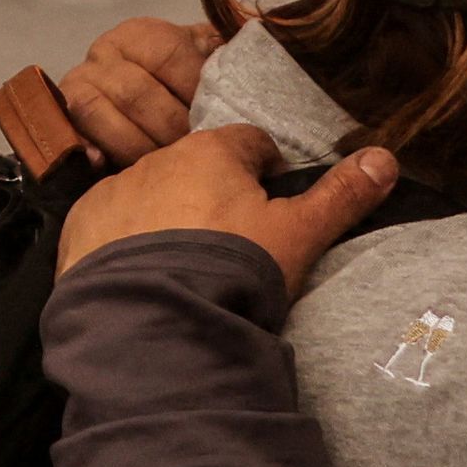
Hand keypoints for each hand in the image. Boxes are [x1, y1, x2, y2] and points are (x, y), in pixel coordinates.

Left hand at [57, 126, 398, 291]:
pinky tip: (143, 281)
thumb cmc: (233, 270)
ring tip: (184, 271)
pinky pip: (108, 229)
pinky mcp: (80, 230)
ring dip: (165, 221)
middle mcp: (157, 160)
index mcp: (212, 152)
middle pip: (195, 169)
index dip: (265, 171)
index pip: (248, 144)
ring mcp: (113, 194)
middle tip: (229, 248)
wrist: (154, 322)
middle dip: (211, 197)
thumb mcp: (300, 235)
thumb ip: (341, 196)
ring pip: (150, 197)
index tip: (271, 204)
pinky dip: (123, 246)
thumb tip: (386, 157)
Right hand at [59, 16, 216, 163]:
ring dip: (137, 146)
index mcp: (141, 34)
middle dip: (171, 129)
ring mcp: (78, 83)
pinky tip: (105, 164)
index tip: (218, 118)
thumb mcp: (204, 62)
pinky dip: (88, 151)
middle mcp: (103, 52)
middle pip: (136, 92)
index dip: (194, 89)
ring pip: (100, 114)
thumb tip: (250, 60)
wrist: (144, 103)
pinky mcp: (61, 117)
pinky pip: (69, 134)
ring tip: (164, 164)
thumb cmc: (181, 86)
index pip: (168, 55)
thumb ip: (225, 59)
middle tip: (196, 152)